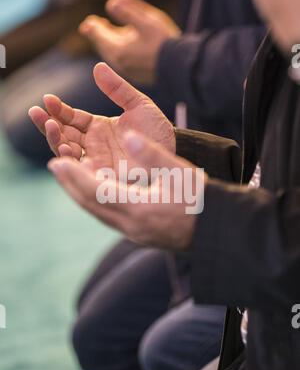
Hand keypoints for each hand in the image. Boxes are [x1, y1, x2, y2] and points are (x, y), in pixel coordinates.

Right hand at [29, 63, 175, 174]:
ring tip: (51, 127)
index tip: (47, 99)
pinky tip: (64, 150)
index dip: (58, 109)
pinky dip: (71, 162)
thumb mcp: (138, 103)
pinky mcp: (104, 175)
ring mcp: (97, 160)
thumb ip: (118, 89)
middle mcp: (93, 144)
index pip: (70, 117)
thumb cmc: (155, 128)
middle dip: (47, 124)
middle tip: (38, 113)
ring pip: (68, 152)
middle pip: (63, 134)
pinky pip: (83, 171)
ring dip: (56, 140)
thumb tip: (97, 67)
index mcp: (97, 126)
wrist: (172, 150)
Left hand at [46, 130, 205, 249]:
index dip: (74, 175)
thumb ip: (153, 155)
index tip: (56, 161)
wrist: (216, 232)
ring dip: (80, 194)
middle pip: (90, 204)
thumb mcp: (180, 173)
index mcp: (138, 208)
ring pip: (98, 212)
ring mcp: (134, 232)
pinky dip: (95, 201)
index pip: (96, 190)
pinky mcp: (139, 234)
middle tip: (55, 166)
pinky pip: (108, 216)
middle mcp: (130, 225)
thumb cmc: (202, 201)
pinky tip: (96, 192)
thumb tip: (128, 136)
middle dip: (70, 184)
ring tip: (69, 177)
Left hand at [79, 0, 180, 84]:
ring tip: (109, 32)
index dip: (92, 26)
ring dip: (110, 42)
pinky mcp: (138, 75)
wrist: (180, 69)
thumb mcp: (146, 20)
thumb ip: (127, 10)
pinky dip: (120, 51)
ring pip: (113, 54)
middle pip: (103, 46)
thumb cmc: (164, 43)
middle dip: (99, 34)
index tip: (88, 23)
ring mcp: (129, 71)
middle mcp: (120, 63)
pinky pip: (123, 61)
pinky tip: (127, 47)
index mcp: (118, 49)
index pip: (97, 35)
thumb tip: (111, 2)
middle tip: (92, 26)